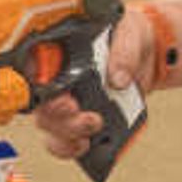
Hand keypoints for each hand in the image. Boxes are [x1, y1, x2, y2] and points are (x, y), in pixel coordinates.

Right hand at [29, 6, 166, 159]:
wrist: (146, 55)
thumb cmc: (129, 35)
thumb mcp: (130, 32)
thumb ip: (124, 51)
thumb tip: (118, 79)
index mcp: (59, 50)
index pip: (34, 69)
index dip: (42, 87)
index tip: (65, 99)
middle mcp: (55, 78)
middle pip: (41, 105)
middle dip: (61, 119)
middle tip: (89, 119)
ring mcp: (65, 102)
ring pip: (50, 126)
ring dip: (66, 137)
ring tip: (89, 136)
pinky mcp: (78, 120)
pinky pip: (64, 140)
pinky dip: (71, 149)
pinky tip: (87, 147)